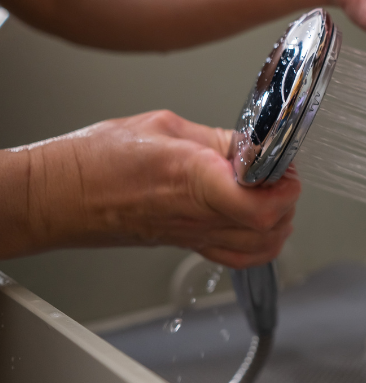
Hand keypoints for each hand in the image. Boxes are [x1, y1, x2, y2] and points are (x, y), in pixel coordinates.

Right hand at [1, 111, 299, 267]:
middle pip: (271, 228)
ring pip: (262, 248)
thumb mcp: (164, 126)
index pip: (259, 204)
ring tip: (268, 192)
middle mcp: (199, 215)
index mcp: (195, 178)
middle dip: (287, 199)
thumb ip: (216, 138)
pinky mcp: (188, 245)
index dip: (285, 187)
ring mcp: (194, 236)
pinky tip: (255, 218)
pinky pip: (239, 256)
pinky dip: (260, 242)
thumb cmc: (97, 160)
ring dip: (278, 221)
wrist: (60, 196)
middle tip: (278, 172)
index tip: (283, 165)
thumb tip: (252, 144)